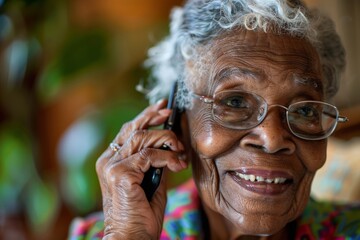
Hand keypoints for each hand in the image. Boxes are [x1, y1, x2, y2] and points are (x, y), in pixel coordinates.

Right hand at [96, 99, 186, 238]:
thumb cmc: (142, 213)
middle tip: (172, 114)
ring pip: (142, 137)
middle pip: (134, 128)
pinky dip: (167, 157)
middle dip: (155, 117)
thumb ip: (156, 161)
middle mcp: (108, 160)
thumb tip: (171, 144)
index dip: (146, 116)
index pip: (128, 131)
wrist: (132, 237)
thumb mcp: (152, 181)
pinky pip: (149, 155)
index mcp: (112, 161)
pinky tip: (177, 164)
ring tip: (180, 150)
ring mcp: (112, 166)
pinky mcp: (120, 173)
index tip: (162, 108)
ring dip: (166, 140)